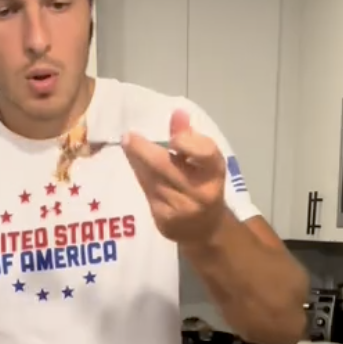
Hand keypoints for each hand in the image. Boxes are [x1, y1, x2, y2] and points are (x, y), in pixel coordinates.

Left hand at [122, 109, 227, 244]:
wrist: (206, 230)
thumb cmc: (205, 186)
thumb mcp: (206, 163)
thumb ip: (191, 138)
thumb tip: (177, 113)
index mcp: (215, 174)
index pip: (204, 153)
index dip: (187, 142)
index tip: (173, 138)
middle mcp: (200, 193)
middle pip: (165, 166)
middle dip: (142, 149)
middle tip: (128, 137)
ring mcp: (181, 210)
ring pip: (151, 179)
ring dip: (137, 161)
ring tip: (129, 147)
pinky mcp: (164, 221)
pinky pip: (147, 193)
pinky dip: (141, 177)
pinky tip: (138, 168)